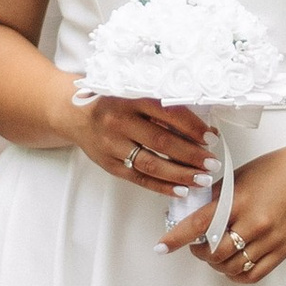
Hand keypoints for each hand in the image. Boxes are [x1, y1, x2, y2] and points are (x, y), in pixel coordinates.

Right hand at [71, 90, 213, 198]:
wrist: (73, 113)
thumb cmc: (111, 102)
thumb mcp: (133, 95)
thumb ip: (163, 109)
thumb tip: (202, 129)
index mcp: (131, 98)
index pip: (169, 113)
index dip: (193, 127)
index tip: (211, 138)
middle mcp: (121, 121)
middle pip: (163, 141)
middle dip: (192, 155)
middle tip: (212, 162)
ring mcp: (113, 145)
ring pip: (152, 163)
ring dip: (180, 174)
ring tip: (201, 179)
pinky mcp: (109, 163)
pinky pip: (139, 178)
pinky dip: (162, 186)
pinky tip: (181, 190)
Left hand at [161, 142, 285, 282]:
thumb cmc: (275, 170)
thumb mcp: (238, 177)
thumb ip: (216, 197)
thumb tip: (192, 212)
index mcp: (239, 200)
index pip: (200, 224)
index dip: (177, 238)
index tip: (162, 247)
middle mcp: (254, 222)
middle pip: (215, 253)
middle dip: (200, 252)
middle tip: (198, 246)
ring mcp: (270, 239)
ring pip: (232, 268)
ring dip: (217, 265)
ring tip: (217, 254)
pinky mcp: (282, 250)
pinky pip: (253, 275)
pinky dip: (237, 275)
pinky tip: (234, 264)